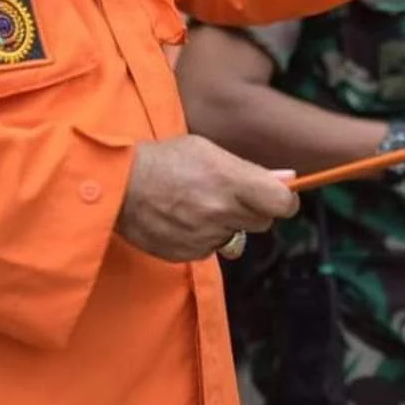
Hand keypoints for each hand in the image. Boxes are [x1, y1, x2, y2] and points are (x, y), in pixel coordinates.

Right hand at [117, 136, 298, 262]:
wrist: (116, 185)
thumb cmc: (165, 160)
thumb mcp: (208, 151)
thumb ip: (250, 169)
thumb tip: (288, 179)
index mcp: (232, 181)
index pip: (283, 204)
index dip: (284, 201)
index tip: (279, 197)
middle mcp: (222, 211)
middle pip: (262, 222)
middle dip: (253, 210)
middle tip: (230, 195)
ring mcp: (205, 236)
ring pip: (236, 236)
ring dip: (226, 224)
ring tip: (199, 205)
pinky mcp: (188, 254)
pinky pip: (211, 249)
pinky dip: (203, 237)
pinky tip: (184, 219)